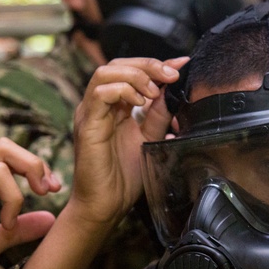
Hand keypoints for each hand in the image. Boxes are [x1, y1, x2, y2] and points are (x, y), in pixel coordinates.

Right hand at [0, 139, 59, 268]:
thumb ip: (20, 228)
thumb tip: (52, 220)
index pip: (9, 152)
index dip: (36, 166)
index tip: (52, 188)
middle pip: (5, 146)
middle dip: (33, 166)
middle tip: (45, 191)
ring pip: (0, 171)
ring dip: (12, 201)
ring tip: (2, 224)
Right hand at [68, 56, 186, 230]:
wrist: (107, 205)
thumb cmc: (123, 178)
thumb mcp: (149, 138)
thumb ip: (159, 114)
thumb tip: (172, 89)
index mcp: (114, 107)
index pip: (131, 71)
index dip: (156, 64)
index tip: (181, 65)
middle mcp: (99, 106)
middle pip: (118, 64)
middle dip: (148, 65)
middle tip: (171, 75)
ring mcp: (90, 113)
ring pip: (106, 72)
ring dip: (135, 75)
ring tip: (153, 92)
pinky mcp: (87, 124)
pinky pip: (100, 93)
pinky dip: (123, 90)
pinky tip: (139, 104)